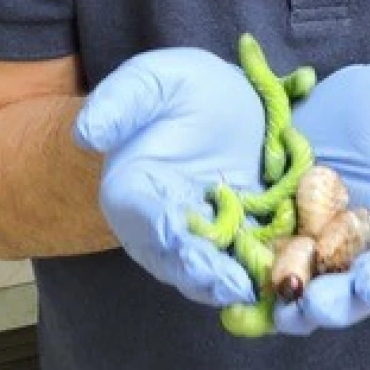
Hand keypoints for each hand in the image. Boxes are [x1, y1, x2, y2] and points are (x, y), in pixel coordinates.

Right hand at [74, 48, 265, 307]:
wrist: (211, 99)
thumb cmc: (170, 90)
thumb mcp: (146, 82)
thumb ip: (117, 103)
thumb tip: (87, 133)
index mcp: (131, 189)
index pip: (140, 213)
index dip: (157, 226)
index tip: (176, 235)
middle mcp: (161, 223)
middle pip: (177, 255)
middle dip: (202, 269)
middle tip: (227, 281)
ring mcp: (201, 234)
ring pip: (212, 267)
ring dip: (234, 280)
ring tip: (256, 287)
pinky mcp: (238, 232)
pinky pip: (247, 256)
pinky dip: (262, 267)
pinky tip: (282, 273)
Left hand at [276, 62, 369, 334]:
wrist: (352, 102)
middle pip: (358, 289)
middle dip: (338, 302)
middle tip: (314, 305)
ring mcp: (327, 247)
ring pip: (315, 287)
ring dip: (295, 304)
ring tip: (278, 310)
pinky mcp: (288, 237)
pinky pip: (274, 265)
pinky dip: (258, 281)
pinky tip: (238, 286)